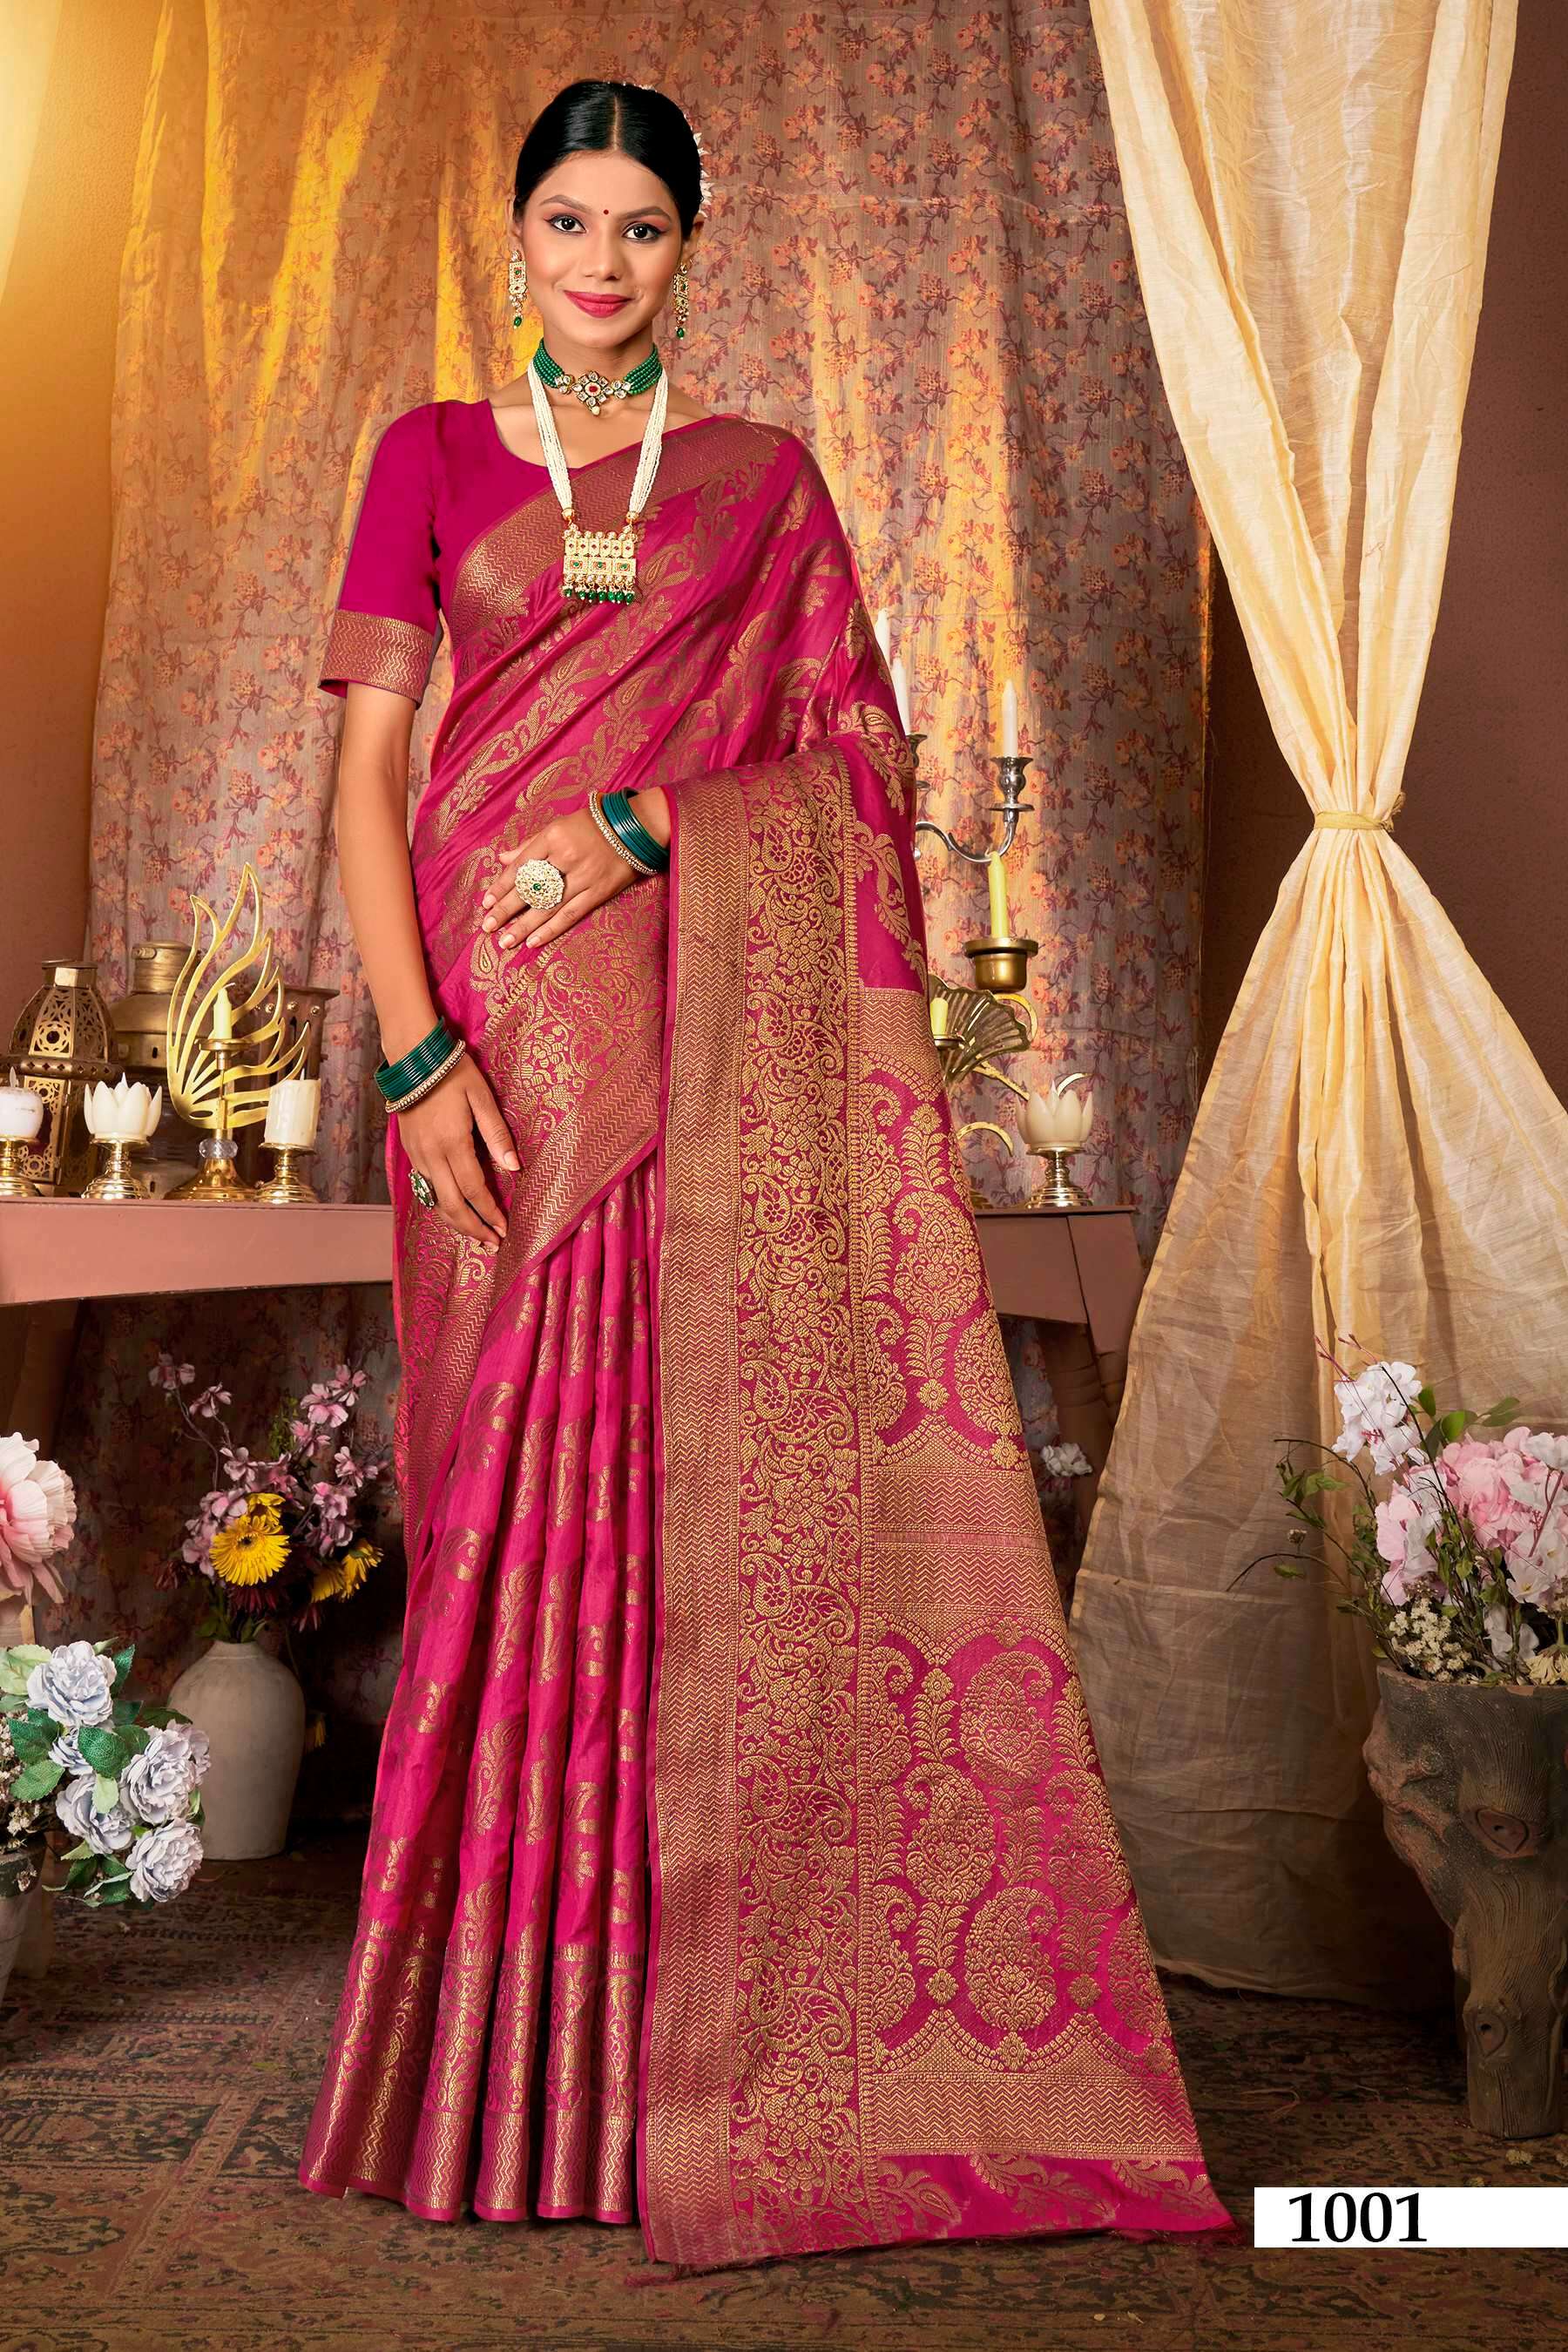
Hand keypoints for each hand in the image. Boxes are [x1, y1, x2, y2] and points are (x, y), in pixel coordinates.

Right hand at [395, 1057, 517, 1250]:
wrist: (411, 1057)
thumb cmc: (452, 1072)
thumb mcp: (482, 1098)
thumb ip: (497, 1134)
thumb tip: (514, 1168)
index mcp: (453, 1143)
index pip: (474, 1190)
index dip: (490, 1213)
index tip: (504, 1229)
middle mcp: (431, 1155)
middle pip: (452, 1206)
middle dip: (473, 1228)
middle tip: (492, 1242)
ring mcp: (416, 1155)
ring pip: (435, 1200)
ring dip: (455, 1221)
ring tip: (475, 1233)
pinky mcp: (408, 1151)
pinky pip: (424, 1187)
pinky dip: (440, 1203)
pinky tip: (453, 1209)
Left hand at [480, 790, 668, 955]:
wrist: (636, 828)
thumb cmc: (592, 825)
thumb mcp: (558, 826)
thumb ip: (530, 845)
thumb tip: (502, 859)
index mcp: (553, 837)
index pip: (520, 866)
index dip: (502, 886)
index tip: (486, 903)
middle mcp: (566, 857)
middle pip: (530, 888)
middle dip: (506, 909)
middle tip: (487, 926)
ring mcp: (583, 876)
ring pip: (547, 906)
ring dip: (524, 926)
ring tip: (505, 941)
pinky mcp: (598, 892)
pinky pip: (570, 914)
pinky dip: (551, 929)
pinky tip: (533, 941)